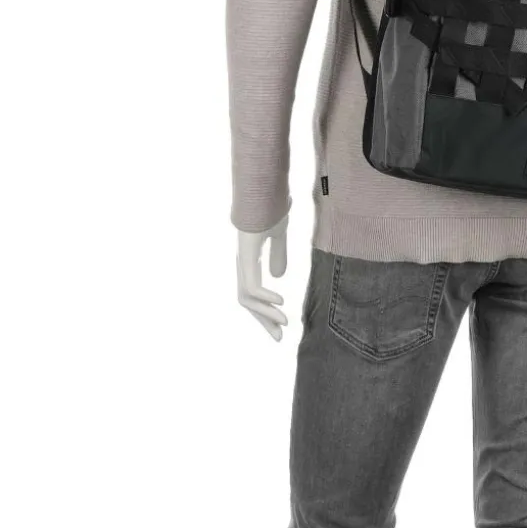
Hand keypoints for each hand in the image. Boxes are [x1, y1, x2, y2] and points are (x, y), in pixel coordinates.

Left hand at [236, 214, 288, 341]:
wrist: (264, 190)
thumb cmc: (270, 208)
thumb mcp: (279, 236)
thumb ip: (279, 254)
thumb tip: (279, 277)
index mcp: (250, 261)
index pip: (253, 294)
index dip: (264, 311)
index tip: (279, 326)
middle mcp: (243, 264)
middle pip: (247, 301)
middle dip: (263, 321)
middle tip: (279, 337)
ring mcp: (243, 260)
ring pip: (247, 297)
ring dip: (265, 313)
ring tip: (283, 323)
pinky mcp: (247, 255)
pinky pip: (252, 286)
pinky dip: (264, 297)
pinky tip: (279, 302)